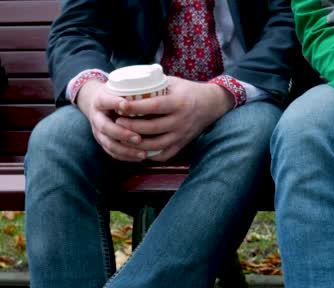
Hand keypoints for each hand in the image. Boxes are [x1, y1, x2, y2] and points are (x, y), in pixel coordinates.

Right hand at [76, 81, 145, 161]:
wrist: (99, 104)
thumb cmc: (116, 94)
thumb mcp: (120, 88)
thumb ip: (133, 90)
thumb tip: (158, 88)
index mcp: (100, 100)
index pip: (105, 101)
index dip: (115, 103)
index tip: (126, 105)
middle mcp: (97, 117)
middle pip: (106, 128)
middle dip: (122, 134)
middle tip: (138, 138)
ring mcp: (98, 131)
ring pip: (109, 144)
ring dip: (126, 150)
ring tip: (143, 153)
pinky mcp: (103, 142)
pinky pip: (113, 152)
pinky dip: (127, 156)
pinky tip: (140, 157)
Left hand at [115, 76, 234, 160]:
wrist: (211, 104)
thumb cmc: (188, 91)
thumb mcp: (174, 82)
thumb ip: (155, 84)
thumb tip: (130, 83)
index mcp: (179, 103)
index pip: (154, 106)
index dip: (135, 107)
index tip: (120, 105)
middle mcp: (181, 121)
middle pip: (152, 128)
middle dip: (131, 126)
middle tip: (117, 121)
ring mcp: (182, 135)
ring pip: (156, 144)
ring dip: (137, 143)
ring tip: (123, 136)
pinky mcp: (182, 144)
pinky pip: (164, 154)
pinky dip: (150, 154)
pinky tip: (138, 149)